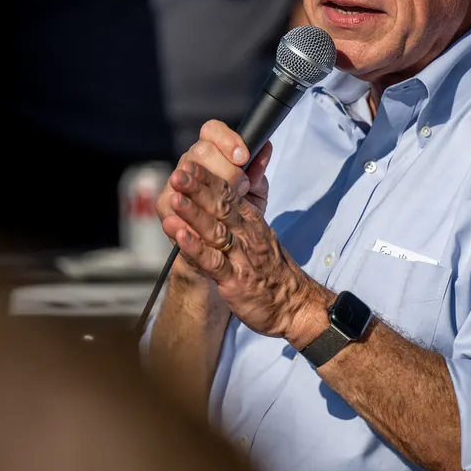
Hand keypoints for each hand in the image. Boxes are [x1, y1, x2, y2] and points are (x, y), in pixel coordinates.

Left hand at [158, 127, 325, 339]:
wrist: (295, 305)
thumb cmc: (274, 271)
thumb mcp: (264, 235)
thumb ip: (247, 211)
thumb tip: (243, 183)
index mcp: (252, 223)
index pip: (230, 194)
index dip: (209, 179)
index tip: (191, 164)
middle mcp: (247, 235)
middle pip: (221, 206)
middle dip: (198, 188)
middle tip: (179, 173)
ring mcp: (241, 257)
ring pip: (215, 230)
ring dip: (194, 213)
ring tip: (175, 197)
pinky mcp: (235, 281)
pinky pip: (213, 262)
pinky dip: (195, 248)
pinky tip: (180, 235)